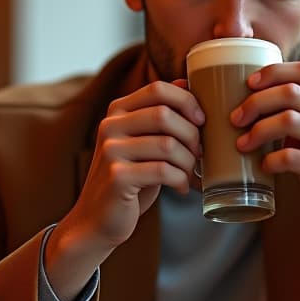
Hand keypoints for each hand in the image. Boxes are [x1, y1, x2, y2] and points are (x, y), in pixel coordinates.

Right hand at [47, 80, 203, 300]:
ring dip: (188, 162)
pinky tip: (180, 188)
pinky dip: (181, 180)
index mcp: (118, 111)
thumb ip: (159, 114)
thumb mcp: (143, 141)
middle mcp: (110, 126)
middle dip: (192, 135)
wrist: (98, 219)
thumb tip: (186, 81)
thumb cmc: (130, 179)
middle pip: (165, 115)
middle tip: (199, 155)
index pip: (158, 89)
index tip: (202, 120)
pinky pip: (163, 170)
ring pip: (168, 144)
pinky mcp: (117, 176)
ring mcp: (111, 150)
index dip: (187, 101)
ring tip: (189, 174)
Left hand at [231, 61, 299, 247]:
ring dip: (257, 131)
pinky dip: (270, 160)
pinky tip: (264, 166)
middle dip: (255, 102)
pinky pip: (291, 157)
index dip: (273, 72)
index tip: (249, 84)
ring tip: (242, 143)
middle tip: (236, 118)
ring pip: (288, 120)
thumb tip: (258, 112)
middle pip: (290, 93)